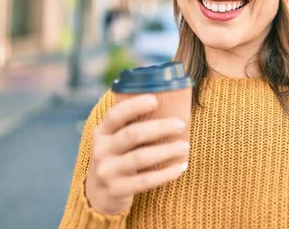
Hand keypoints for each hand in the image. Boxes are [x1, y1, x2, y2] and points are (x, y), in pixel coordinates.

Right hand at [85, 95, 189, 214]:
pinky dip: (165, 174)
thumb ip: (133, 123)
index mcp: (102, 132)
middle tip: (181, 124)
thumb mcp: (116, 138)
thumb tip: (172, 100)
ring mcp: (108, 171)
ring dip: (166, 151)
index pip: (115, 115)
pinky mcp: (117, 189)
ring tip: (185, 146)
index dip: (134, 106)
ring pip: (140, 158)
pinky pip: (145, 181)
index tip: (155, 100)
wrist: (100, 192)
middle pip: (132, 135)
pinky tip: (181, 167)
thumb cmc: (120, 154)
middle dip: (159, 128)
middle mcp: (101, 150)